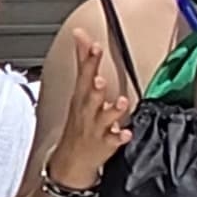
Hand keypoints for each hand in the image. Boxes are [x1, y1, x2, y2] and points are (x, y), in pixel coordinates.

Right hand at [48, 36, 134, 192]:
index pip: (84, 75)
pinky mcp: (105, 145)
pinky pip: (113, 141)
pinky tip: (126, 133)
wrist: (70, 161)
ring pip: (104, 118)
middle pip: (91, 96)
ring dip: (112, 110)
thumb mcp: (79, 91)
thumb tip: (82, 34)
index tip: (94, 46)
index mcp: (81, 97)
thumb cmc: (79, 121)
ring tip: (121, 102)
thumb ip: (84, 62)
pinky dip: (119, 137)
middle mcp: (87, 111)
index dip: (89, 60)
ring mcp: (96, 128)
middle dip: (94, 87)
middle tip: (99, 78)